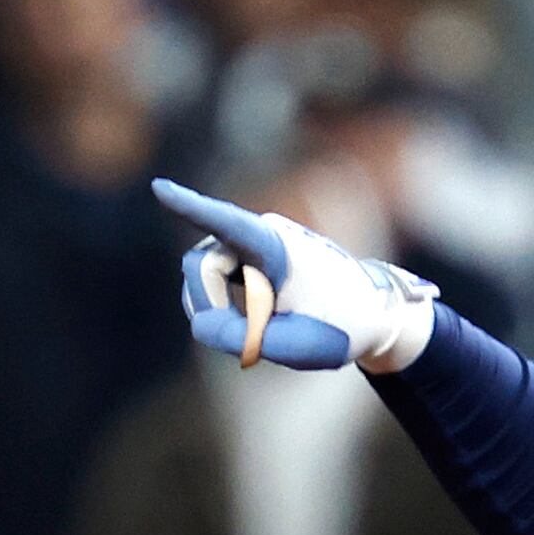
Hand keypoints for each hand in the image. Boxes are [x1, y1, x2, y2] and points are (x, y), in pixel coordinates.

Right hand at [154, 179, 434, 373]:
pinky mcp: (252, 257)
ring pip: (205, 271)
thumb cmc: (343, 326)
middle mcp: (261, 234)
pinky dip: (222, 305)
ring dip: (214, 307)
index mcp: (278, 246)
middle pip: (203, 263)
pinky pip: (216, 276)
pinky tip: (248, 325)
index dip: (191, 208)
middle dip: (206, 303)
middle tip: (237, 341)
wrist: (373, 312)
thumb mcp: (298, 346)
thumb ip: (245, 339)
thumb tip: (200, 326)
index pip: (228, 224)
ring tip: (252, 336)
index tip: (160, 189)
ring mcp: (254, 243)